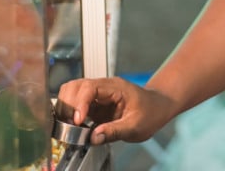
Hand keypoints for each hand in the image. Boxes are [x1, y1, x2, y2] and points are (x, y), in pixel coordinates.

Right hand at [55, 77, 175, 144]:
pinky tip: (74, 125)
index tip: (78, 121)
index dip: (80, 103)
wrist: (157, 107)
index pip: (90, 88)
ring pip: (72, 91)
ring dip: (67, 107)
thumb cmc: (150, 113)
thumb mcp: (136, 126)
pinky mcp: (94, 103)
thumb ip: (115, 131)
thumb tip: (93, 137)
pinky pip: (76, 102)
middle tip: (70, 125)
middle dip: (69, 105)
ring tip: (69, 125)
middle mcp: (103, 87)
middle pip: (76, 86)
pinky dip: (70, 112)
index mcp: (115, 87)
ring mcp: (97, 94)